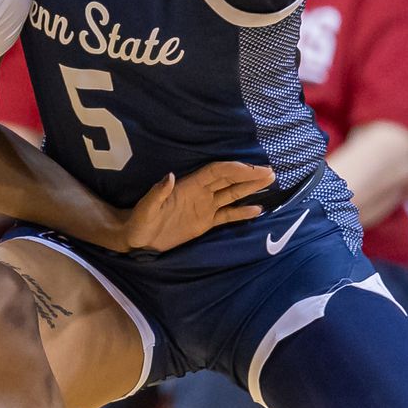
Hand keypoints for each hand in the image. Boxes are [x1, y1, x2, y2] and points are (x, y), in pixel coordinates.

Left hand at [119, 161, 276, 252]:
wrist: (137, 238)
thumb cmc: (140, 220)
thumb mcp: (147, 207)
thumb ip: (159, 192)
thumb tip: (170, 176)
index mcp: (189, 186)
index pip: (216, 172)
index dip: (234, 169)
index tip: (252, 169)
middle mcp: (200, 193)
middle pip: (229, 180)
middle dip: (249, 175)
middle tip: (270, 172)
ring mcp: (204, 207)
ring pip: (232, 194)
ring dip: (250, 188)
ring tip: (269, 181)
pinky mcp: (205, 222)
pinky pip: (227, 215)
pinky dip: (242, 212)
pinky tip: (257, 209)